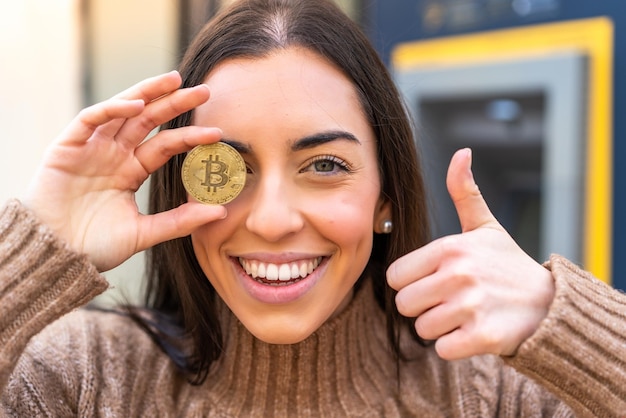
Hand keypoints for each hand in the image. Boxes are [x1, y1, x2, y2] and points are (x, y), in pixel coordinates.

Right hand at [23, 71, 226, 270]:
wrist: (55, 256)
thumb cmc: (94, 246)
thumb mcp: (144, 233)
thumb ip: (180, 221)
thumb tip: (221, 212)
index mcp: (131, 170)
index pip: (165, 145)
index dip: (190, 137)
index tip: (217, 133)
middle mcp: (114, 154)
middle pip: (149, 120)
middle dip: (175, 102)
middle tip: (205, 90)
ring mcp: (92, 148)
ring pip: (122, 110)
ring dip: (147, 93)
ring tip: (174, 81)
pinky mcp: (67, 146)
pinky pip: (91, 119)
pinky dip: (112, 108)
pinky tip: (136, 105)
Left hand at [387, 148, 554, 358]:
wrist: (549, 304)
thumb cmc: (508, 264)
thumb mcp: (485, 226)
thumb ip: (465, 192)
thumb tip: (461, 153)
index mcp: (449, 248)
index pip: (395, 276)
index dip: (411, 282)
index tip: (433, 281)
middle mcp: (457, 275)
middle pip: (404, 304)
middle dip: (423, 307)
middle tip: (449, 300)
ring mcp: (470, 306)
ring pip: (422, 329)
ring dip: (439, 327)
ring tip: (463, 314)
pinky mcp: (481, 336)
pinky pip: (442, 349)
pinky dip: (454, 346)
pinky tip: (472, 332)